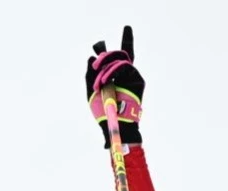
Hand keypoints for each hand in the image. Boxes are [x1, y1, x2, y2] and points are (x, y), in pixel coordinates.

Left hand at [85, 26, 144, 147]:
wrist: (114, 124)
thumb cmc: (102, 111)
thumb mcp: (89, 91)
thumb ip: (89, 75)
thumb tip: (90, 57)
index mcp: (115, 76)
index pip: (119, 58)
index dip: (125, 41)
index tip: (127, 27)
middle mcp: (126, 75)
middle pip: (121, 54)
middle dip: (106, 53)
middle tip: (95, 61)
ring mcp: (132, 76)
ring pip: (120, 58)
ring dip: (105, 67)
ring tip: (97, 81)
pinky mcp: (138, 80)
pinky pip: (124, 66)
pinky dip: (111, 72)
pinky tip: (104, 81)